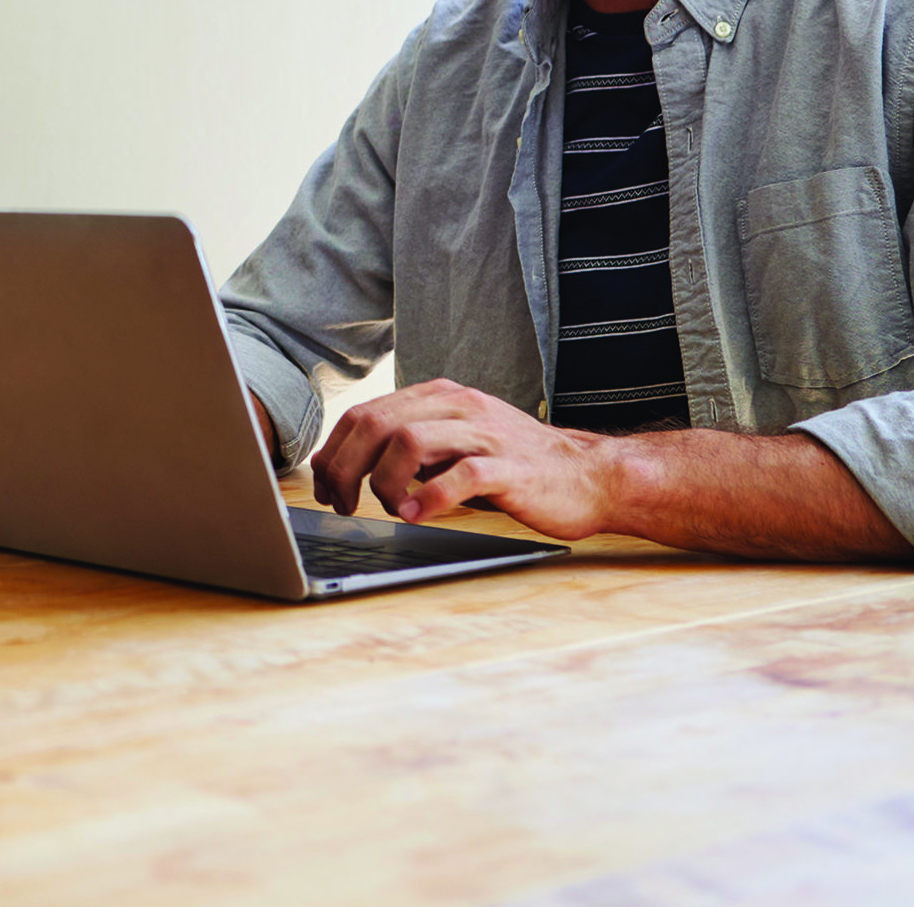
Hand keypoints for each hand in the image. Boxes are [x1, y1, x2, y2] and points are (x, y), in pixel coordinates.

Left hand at [311, 378, 612, 537]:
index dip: (335, 451)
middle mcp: (458, 406)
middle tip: (342, 503)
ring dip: (384, 482)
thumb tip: (349, 466)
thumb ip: (411, 447)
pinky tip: (417, 517)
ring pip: (408, 441)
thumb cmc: (515, 466)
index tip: (326, 486)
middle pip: (377, 424)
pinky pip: (459, 476)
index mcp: (440, 397)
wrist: (588, 475)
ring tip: (389, 510)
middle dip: (346, 467)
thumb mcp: (455, 444)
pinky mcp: (509, 467)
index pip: (365, 413)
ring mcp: (484, 434)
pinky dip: (429, 498)